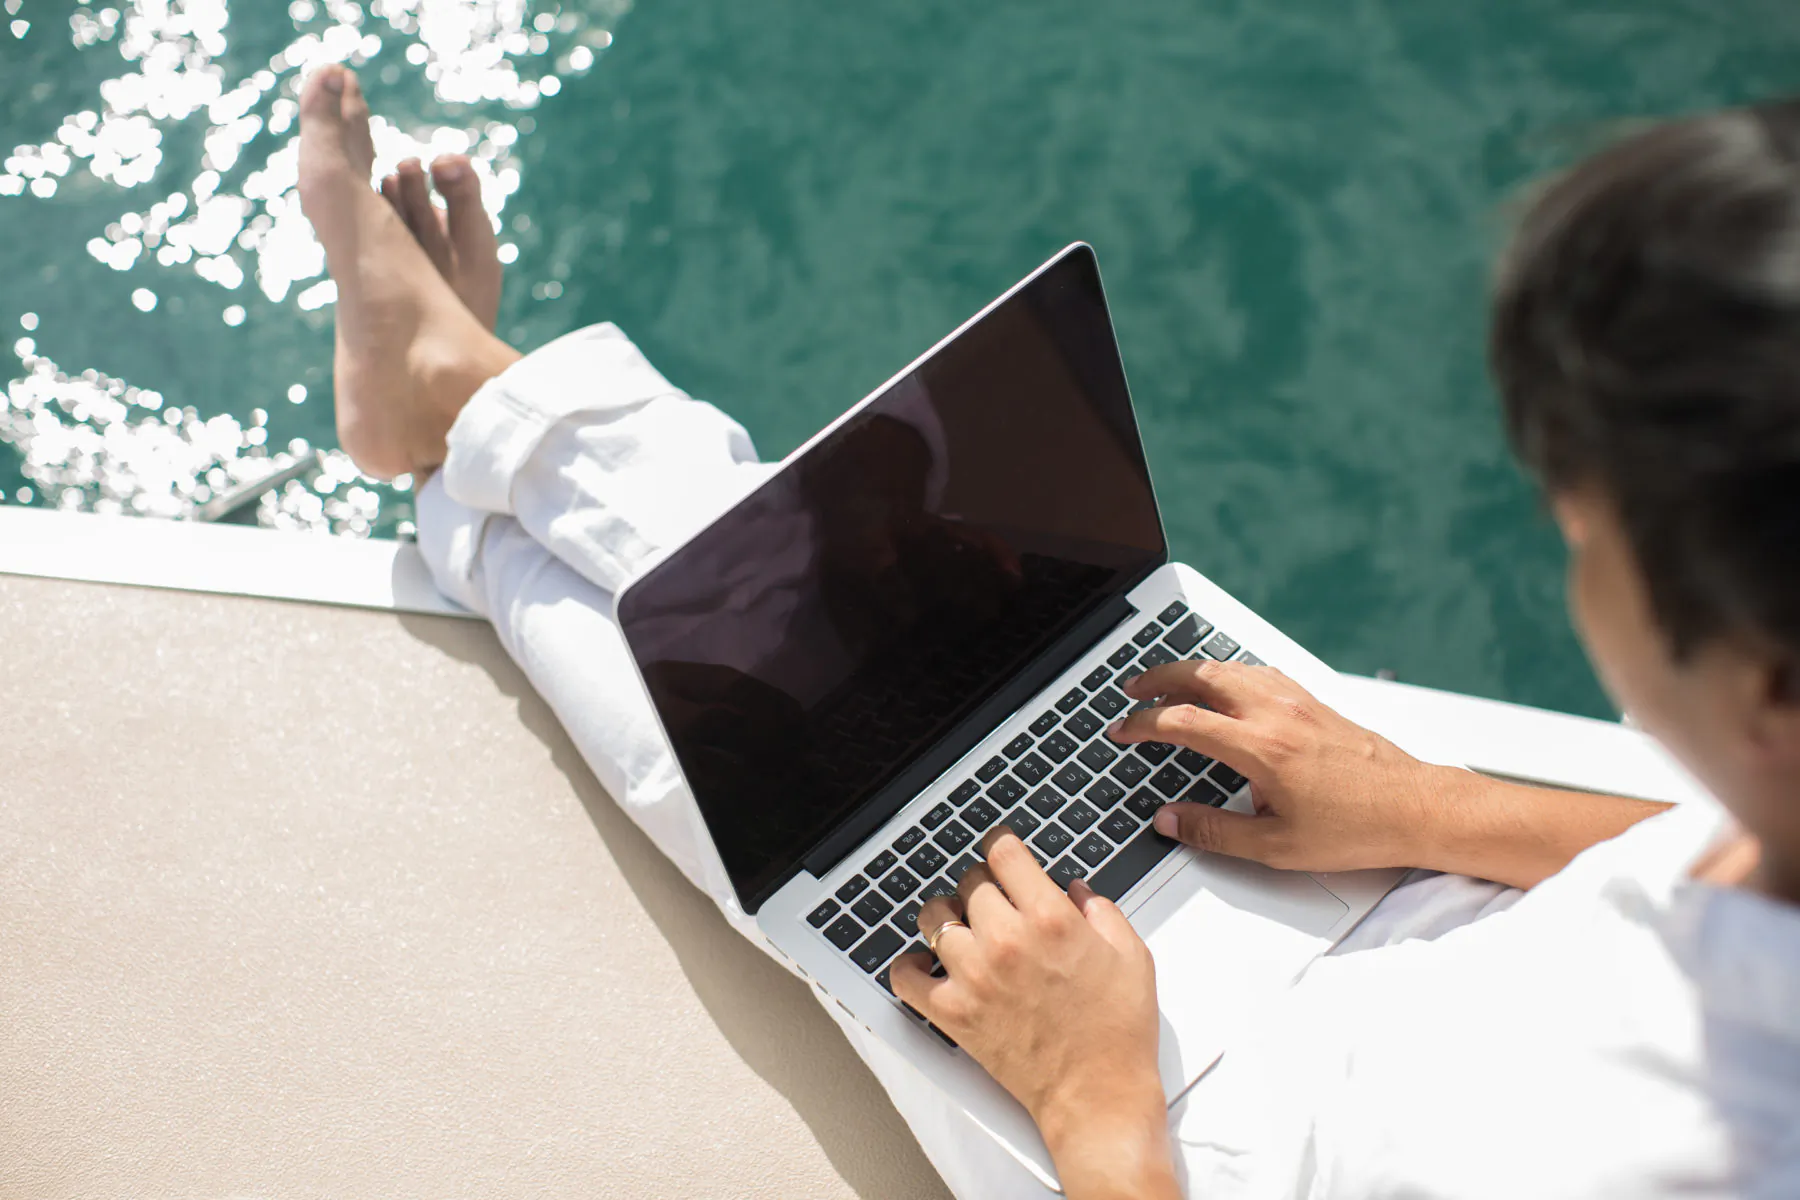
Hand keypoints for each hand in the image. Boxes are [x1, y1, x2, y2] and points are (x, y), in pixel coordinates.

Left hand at [891, 830, 1177, 1199]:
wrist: (1098, 1095)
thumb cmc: (1117, 1033)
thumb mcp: (1131, 957)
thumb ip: (1102, 912)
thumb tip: (1076, 891)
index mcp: (1051, 919)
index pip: (1004, 854)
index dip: (1001, 844)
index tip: (999, 848)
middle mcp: (1007, 941)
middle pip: (969, 882)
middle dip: (982, 885)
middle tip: (994, 900)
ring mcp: (974, 976)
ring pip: (932, 917)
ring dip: (946, 916)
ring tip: (961, 927)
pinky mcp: (953, 1013)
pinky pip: (906, 977)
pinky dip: (910, 966)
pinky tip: (927, 964)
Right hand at [1110, 659, 1449, 873]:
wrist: (1416, 808)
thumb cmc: (1356, 828)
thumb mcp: (1277, 847)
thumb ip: (1214, 832)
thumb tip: (1170, 821)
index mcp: (1261, 748)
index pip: (1183, 721)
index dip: (1143, 724)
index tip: (1123, 730)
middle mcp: (1276, 714)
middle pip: (1201, 675)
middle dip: (1158, 678)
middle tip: (1132, 691)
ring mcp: (1297, 702)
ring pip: (1231, 667)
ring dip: (1191, 671)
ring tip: (1168, 684)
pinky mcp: (1314, 702)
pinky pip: (1260, 672)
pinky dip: (1228, 672)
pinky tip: (1225, 684)